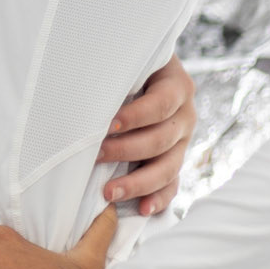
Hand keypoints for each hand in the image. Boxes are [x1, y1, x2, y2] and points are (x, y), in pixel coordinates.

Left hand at [97, 52, 195, 214]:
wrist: (147, 72)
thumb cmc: (127, 65)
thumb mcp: (128, 60)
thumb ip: (117, 70)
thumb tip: (84, 85)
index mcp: (177, 86)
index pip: (161, 104)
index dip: (136, 116)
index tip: (109, 125)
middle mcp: (185, 115)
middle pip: (161, 140)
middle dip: (126, 151)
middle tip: (95, 155)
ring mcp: (183, 141)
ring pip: (168, 167)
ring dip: (138, 182)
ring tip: (109, 192)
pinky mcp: (175, 161)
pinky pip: (172, 185)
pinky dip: (158, 199)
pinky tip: (142, 208)